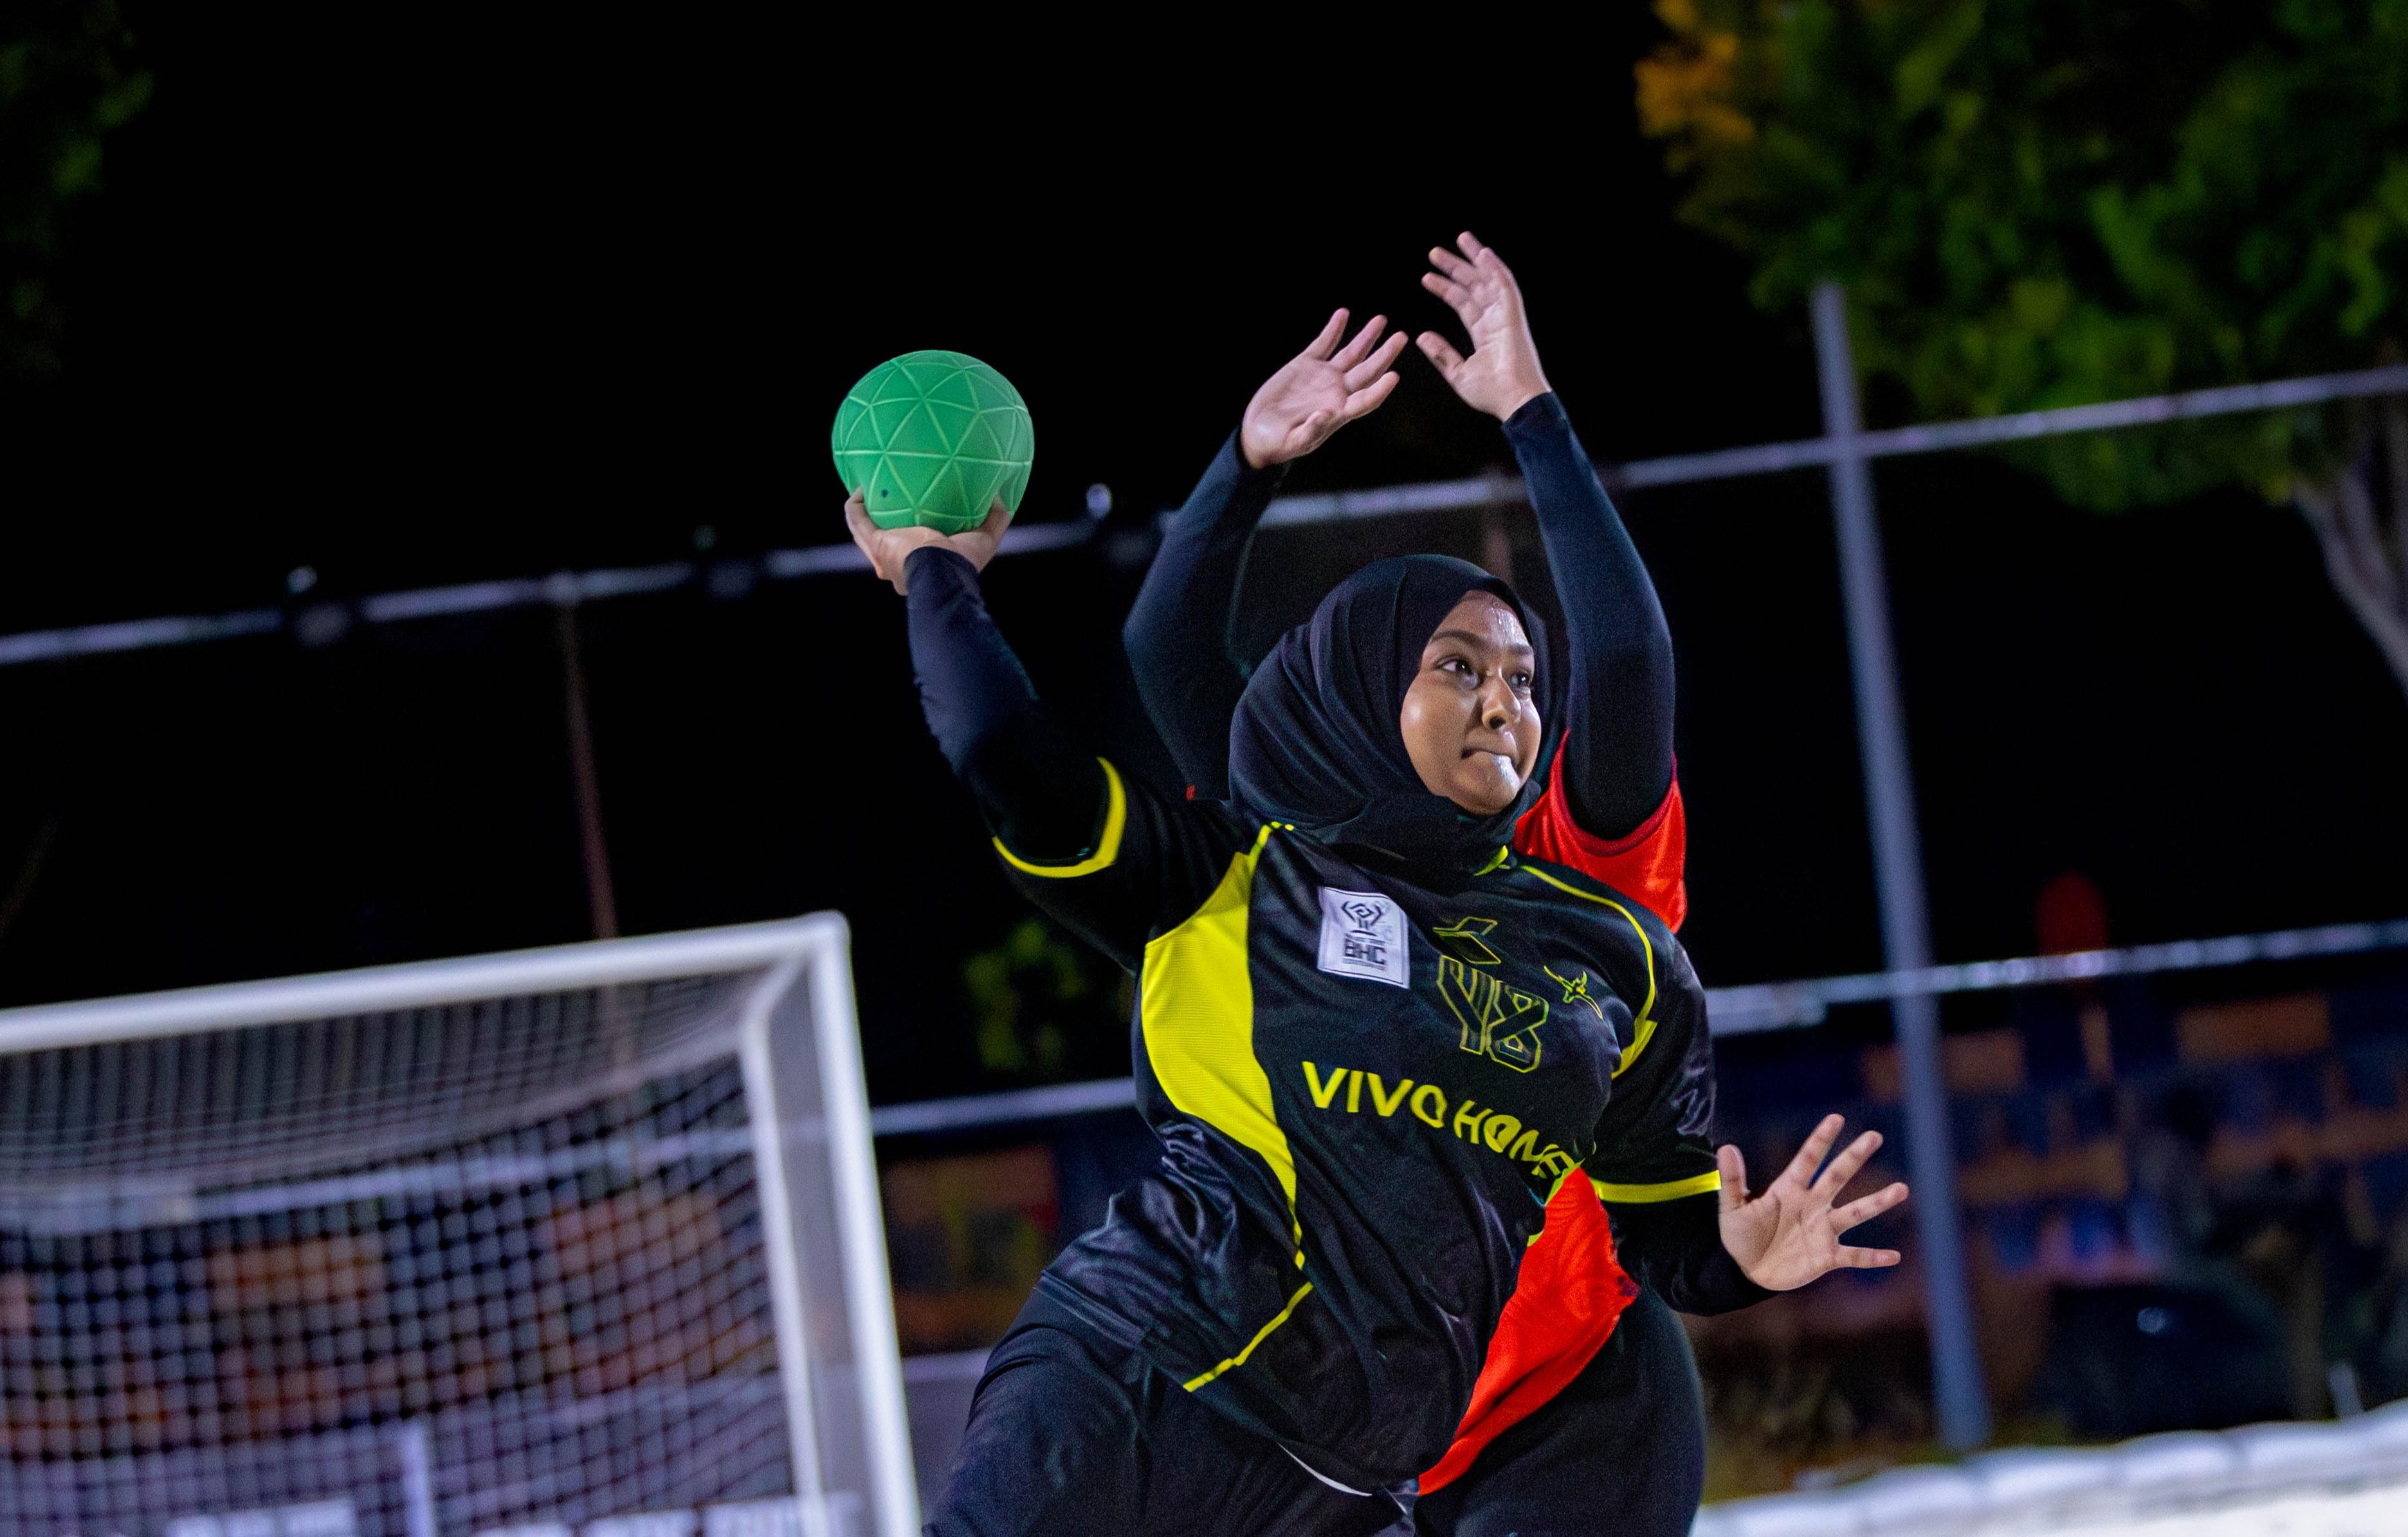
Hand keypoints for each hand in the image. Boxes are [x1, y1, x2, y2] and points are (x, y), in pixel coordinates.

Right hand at [844, 493, 1009, 594]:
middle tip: (890, 492)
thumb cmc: (963, 562)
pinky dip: (855, 504)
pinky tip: (860, 487)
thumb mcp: (985, 538)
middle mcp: (896, 563)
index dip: (909, 525)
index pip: (910, 544)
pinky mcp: (874, 543)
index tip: (916, 504)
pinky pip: (856, 519)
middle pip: (883, 536)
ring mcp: (881, 555)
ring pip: (864, 529)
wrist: (943, 573)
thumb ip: (994, 518)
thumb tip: (999, 495)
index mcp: (920, 565)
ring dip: (864, 508)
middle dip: (883, 517)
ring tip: (872, 486)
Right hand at [1239, 309, 1407, 469]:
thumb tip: (1326, 415)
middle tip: (1401, 337)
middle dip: (1385, 354)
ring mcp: (1323, 376)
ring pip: (1351, 353)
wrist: (1259, 433)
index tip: (1394, 376)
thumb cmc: (1278, 444)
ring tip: (1381, 320)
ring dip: (1367, 336)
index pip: (1366, 400)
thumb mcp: (1293, 442)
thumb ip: (1310, 431)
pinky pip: (1324, 343)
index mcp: (1339, 413)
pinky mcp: (1306, 365)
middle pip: (1368, 371)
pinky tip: (1343, 314)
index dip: (1381, 390)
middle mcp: (1337, 392)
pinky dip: (1334, 329)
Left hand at [1417, 231, 1550, 420]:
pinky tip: (1483, 252)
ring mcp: (1506, 317)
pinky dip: (1495, 268)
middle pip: (1474, 286)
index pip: (1463, 303)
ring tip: (1460, 238)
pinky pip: (1505, 287)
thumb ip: (1441, 353)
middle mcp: (1495, 321)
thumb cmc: (1491, 394)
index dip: (1445, 288)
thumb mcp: (1457, 373)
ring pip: (1489, 279)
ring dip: (1475, 259)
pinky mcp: (1514, 317)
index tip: (1427, 277)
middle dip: (1455, 267)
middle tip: (1434, 253)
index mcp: (1485, 334)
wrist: (1515, 402)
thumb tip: (1422, 336)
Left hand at [1716, 1114, 1908, 1290]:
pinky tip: (1894, 1256)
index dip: (1821, 1139)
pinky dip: (1873, 1257)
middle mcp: (1812, 1204)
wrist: (1747, 1271)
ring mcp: (1823, 1230)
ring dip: (1877, 1202)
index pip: (1808, 1159)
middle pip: (1836, 1176)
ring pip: (1855, 1212)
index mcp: (1789, 1189)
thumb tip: (1725, 1147)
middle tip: (1874, 1136)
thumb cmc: (1741, 1235)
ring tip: (1901, 1189)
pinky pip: (1854, 1256)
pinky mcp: (1827, 1257)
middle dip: (1854, 1157)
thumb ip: (1733, 1181)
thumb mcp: (1731, 1209)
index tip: (1836, 1118)